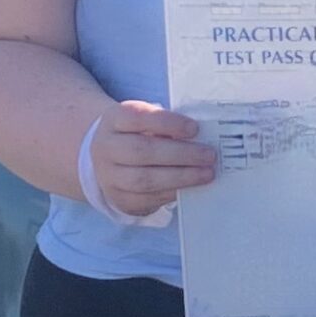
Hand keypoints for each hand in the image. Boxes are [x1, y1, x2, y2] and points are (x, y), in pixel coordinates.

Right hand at [94, 102, 214, 215]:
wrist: (109, 159)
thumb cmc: (139, 135)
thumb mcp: (146, 121)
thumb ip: (169, 125)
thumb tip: (202, 137)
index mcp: (114, 120)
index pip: (137, 117)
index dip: (167, 122)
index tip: (195, 128)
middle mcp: (106, 147)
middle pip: (142, 151)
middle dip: (181, 154)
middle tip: (209, 155)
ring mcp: (109, 175)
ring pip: (144, 179)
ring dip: (181, 177)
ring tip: (207, 173)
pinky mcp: (119, 198)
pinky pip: (147, 199)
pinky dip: (173, 192)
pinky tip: (192, 187)